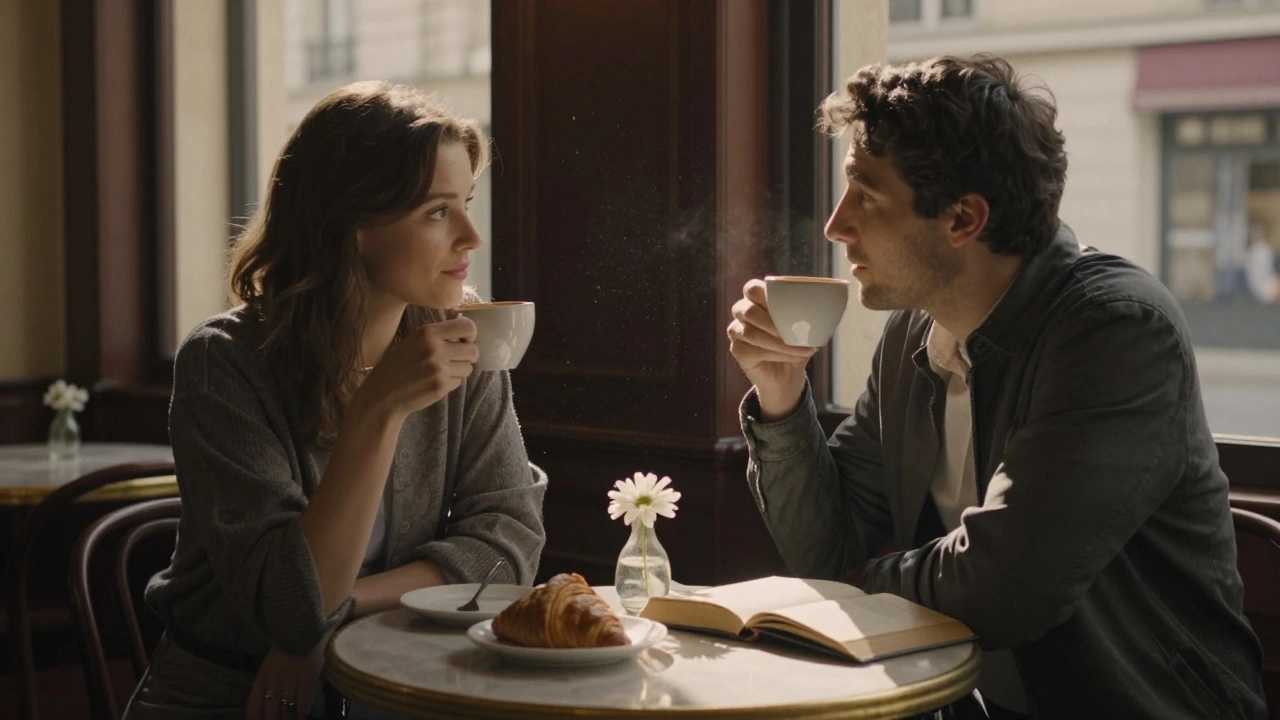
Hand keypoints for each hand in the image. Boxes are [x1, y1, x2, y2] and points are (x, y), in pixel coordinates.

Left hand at [246, 638, 326, 719]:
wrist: (303, 630)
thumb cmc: (285, 649)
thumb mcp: (268, 666)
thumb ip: (265, 685)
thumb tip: (265, 707)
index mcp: (261, 678)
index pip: (253, 708)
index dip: (257, 719)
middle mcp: (274, 683)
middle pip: (270, 713)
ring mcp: (291, 683)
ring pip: (286, 711)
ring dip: (287, 718)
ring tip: (289, 719)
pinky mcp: (308, 681)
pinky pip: (303, 705)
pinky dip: (301, 714)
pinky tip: (301, 716)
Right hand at [355, 317, 479, 418]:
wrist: (382, 394)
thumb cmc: (399, 366)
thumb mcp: (414, 341)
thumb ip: (438, 335)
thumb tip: (467, 332)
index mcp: (427, 332)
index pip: (468, 326)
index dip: (470, 335)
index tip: (463, 341)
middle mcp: (434, 348)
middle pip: (474, 350)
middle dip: (467, 357)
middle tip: (455, 360)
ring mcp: (438, 368)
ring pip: (468, 368)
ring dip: (459, 371)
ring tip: (440, 372)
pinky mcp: (440, 386)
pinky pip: (459, 382)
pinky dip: (450, 383)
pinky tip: (434, 382)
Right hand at [726, 279, 814, 419]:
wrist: (788, 375)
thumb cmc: (796, 344)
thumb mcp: (806, 326)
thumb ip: (809, 312)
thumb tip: (829, 300)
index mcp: (757, 299)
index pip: (752, 288)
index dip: (765, 295)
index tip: (788, 307)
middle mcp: (742, 312)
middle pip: (748, 310)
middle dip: (773, 323)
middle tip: (796, 334)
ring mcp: (737, 331)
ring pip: (752, 333)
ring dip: (780, 343)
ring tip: (804, 350)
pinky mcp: (737, 350)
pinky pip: (753, 350)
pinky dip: (776, 354)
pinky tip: (792, 357)